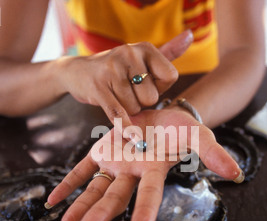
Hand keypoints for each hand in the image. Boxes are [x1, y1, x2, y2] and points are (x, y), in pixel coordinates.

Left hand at [46, 107, 243, 220]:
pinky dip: (68, 184)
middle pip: (114, 198)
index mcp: (153, 170)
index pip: (149, 194)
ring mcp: (115, 163)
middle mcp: (132, 172)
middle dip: (99, 217)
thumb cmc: (180, 129)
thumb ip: (213, 153)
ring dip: (79, 207)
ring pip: (95, 189)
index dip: (144, 214)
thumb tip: (236, 174)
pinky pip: (82, 170)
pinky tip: (52, 202)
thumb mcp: (198, 136)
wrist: (161, 114)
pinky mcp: (101, 152)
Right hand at [57, 31, 192, 133]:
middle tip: (128, 92)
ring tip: (115, 96)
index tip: (147, 84)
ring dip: (127, 109)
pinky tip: (134, 139)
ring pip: (134, 107)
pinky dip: (126, 127)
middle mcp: (129, 53)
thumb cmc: (116, 68)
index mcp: (144, 48)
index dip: (161, 87)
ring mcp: (112, 70)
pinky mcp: (99, 88)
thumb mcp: (142, 56)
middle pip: (152, 97)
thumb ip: (168, 51)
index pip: (170, 77)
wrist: (76, 71)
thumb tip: (190, 36)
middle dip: (141, 102)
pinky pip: (118, 113)